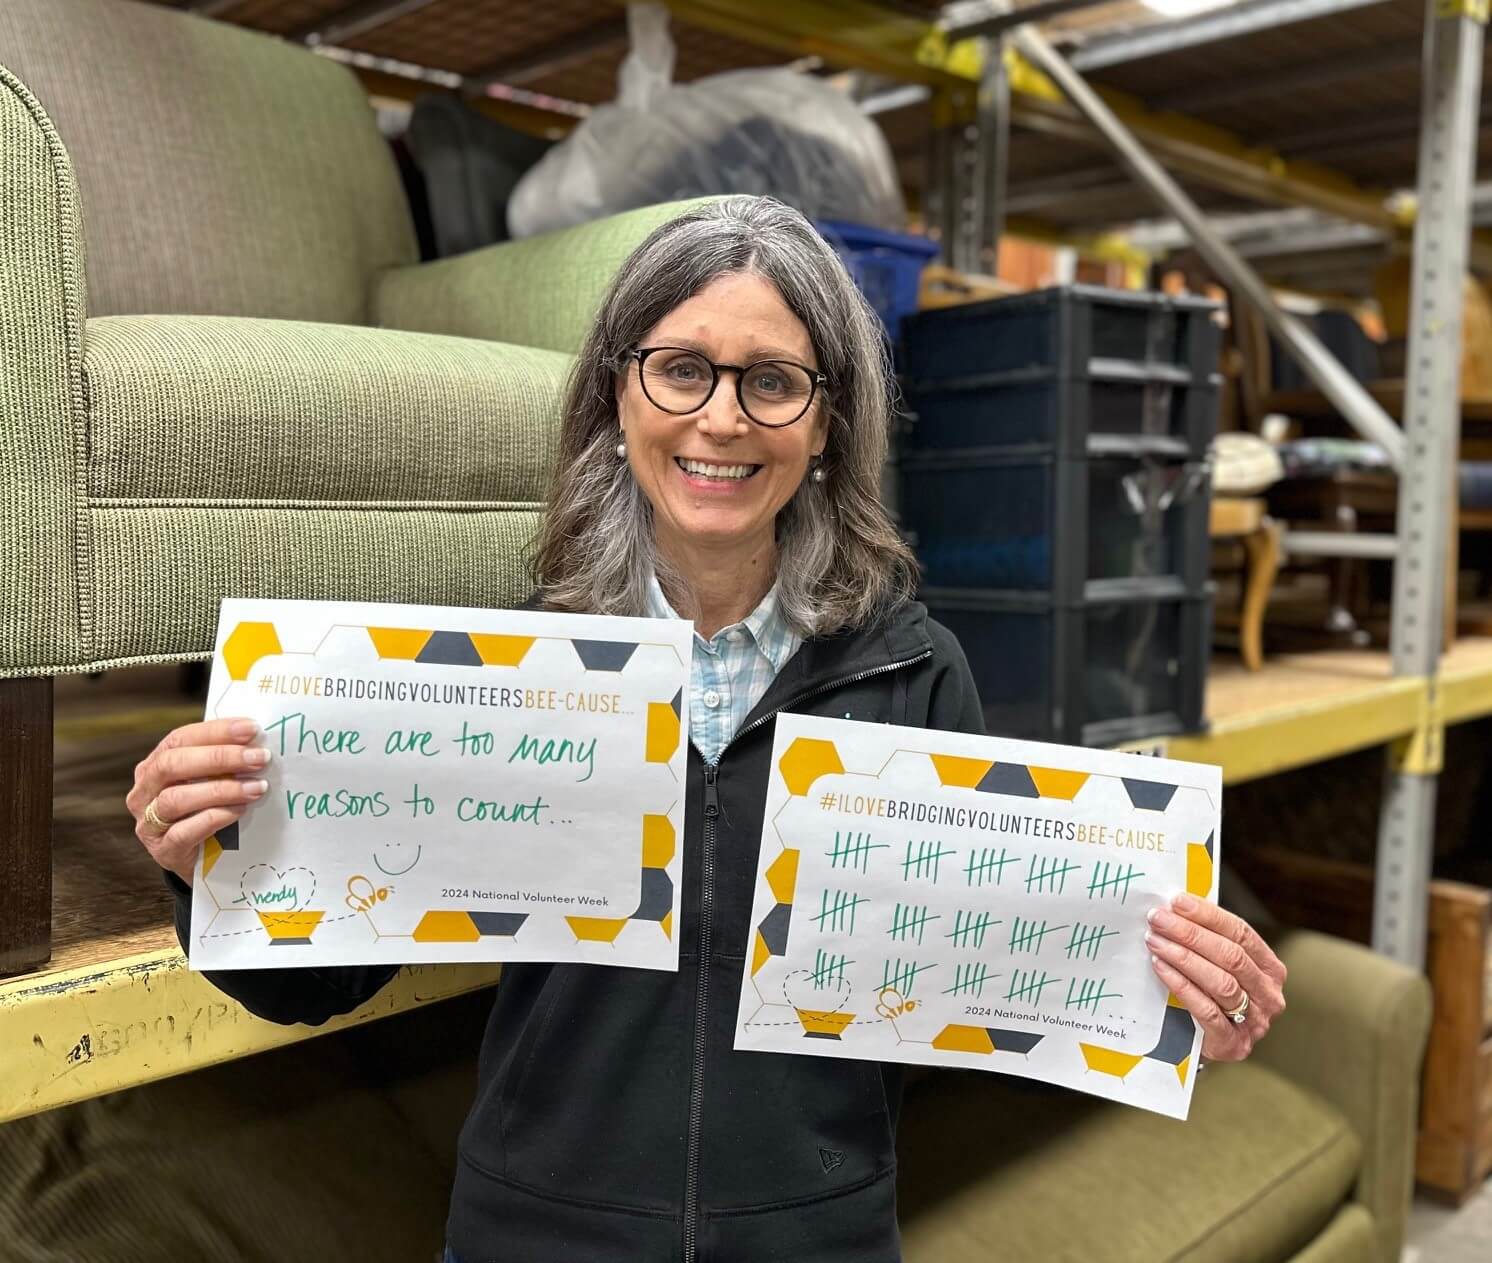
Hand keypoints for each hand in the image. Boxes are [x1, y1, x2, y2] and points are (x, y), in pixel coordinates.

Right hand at [125, 718, 270, 884]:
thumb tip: (257, 739)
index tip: (251, 729)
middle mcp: (144, 791)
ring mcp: (149, 823)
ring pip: (175, 799)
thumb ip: (223, 761)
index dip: (215, 731)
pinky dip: (214, 818)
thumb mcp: (211, 780)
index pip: (180, 739)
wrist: (201, 860)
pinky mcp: (163, 850)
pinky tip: (239, 811)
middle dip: (219, 758)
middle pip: (172, 765)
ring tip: (256, 787)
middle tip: (258, 758)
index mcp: (154, 765)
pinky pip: (184, 832)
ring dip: (221, 790)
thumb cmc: (208, 809)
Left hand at [1145, 893, 1285, 1062]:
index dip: (1208, 915)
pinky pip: (1206, 1010)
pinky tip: (1160, 967)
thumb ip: (1207, 940)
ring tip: (1155, 940)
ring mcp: (1255, 1022)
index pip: (1241, 933)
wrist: (1206, 1045)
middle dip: (1190, 933)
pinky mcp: (1232, 1043)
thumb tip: (1175, 907)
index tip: (1177, 901)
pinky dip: (1182, 985)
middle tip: (1159, 919)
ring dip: (1184, 956)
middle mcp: (1268, 995)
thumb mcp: (1218, 966)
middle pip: (1231, 956)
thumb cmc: (1210, 996)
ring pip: (1221, 981)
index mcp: (1270, 969)